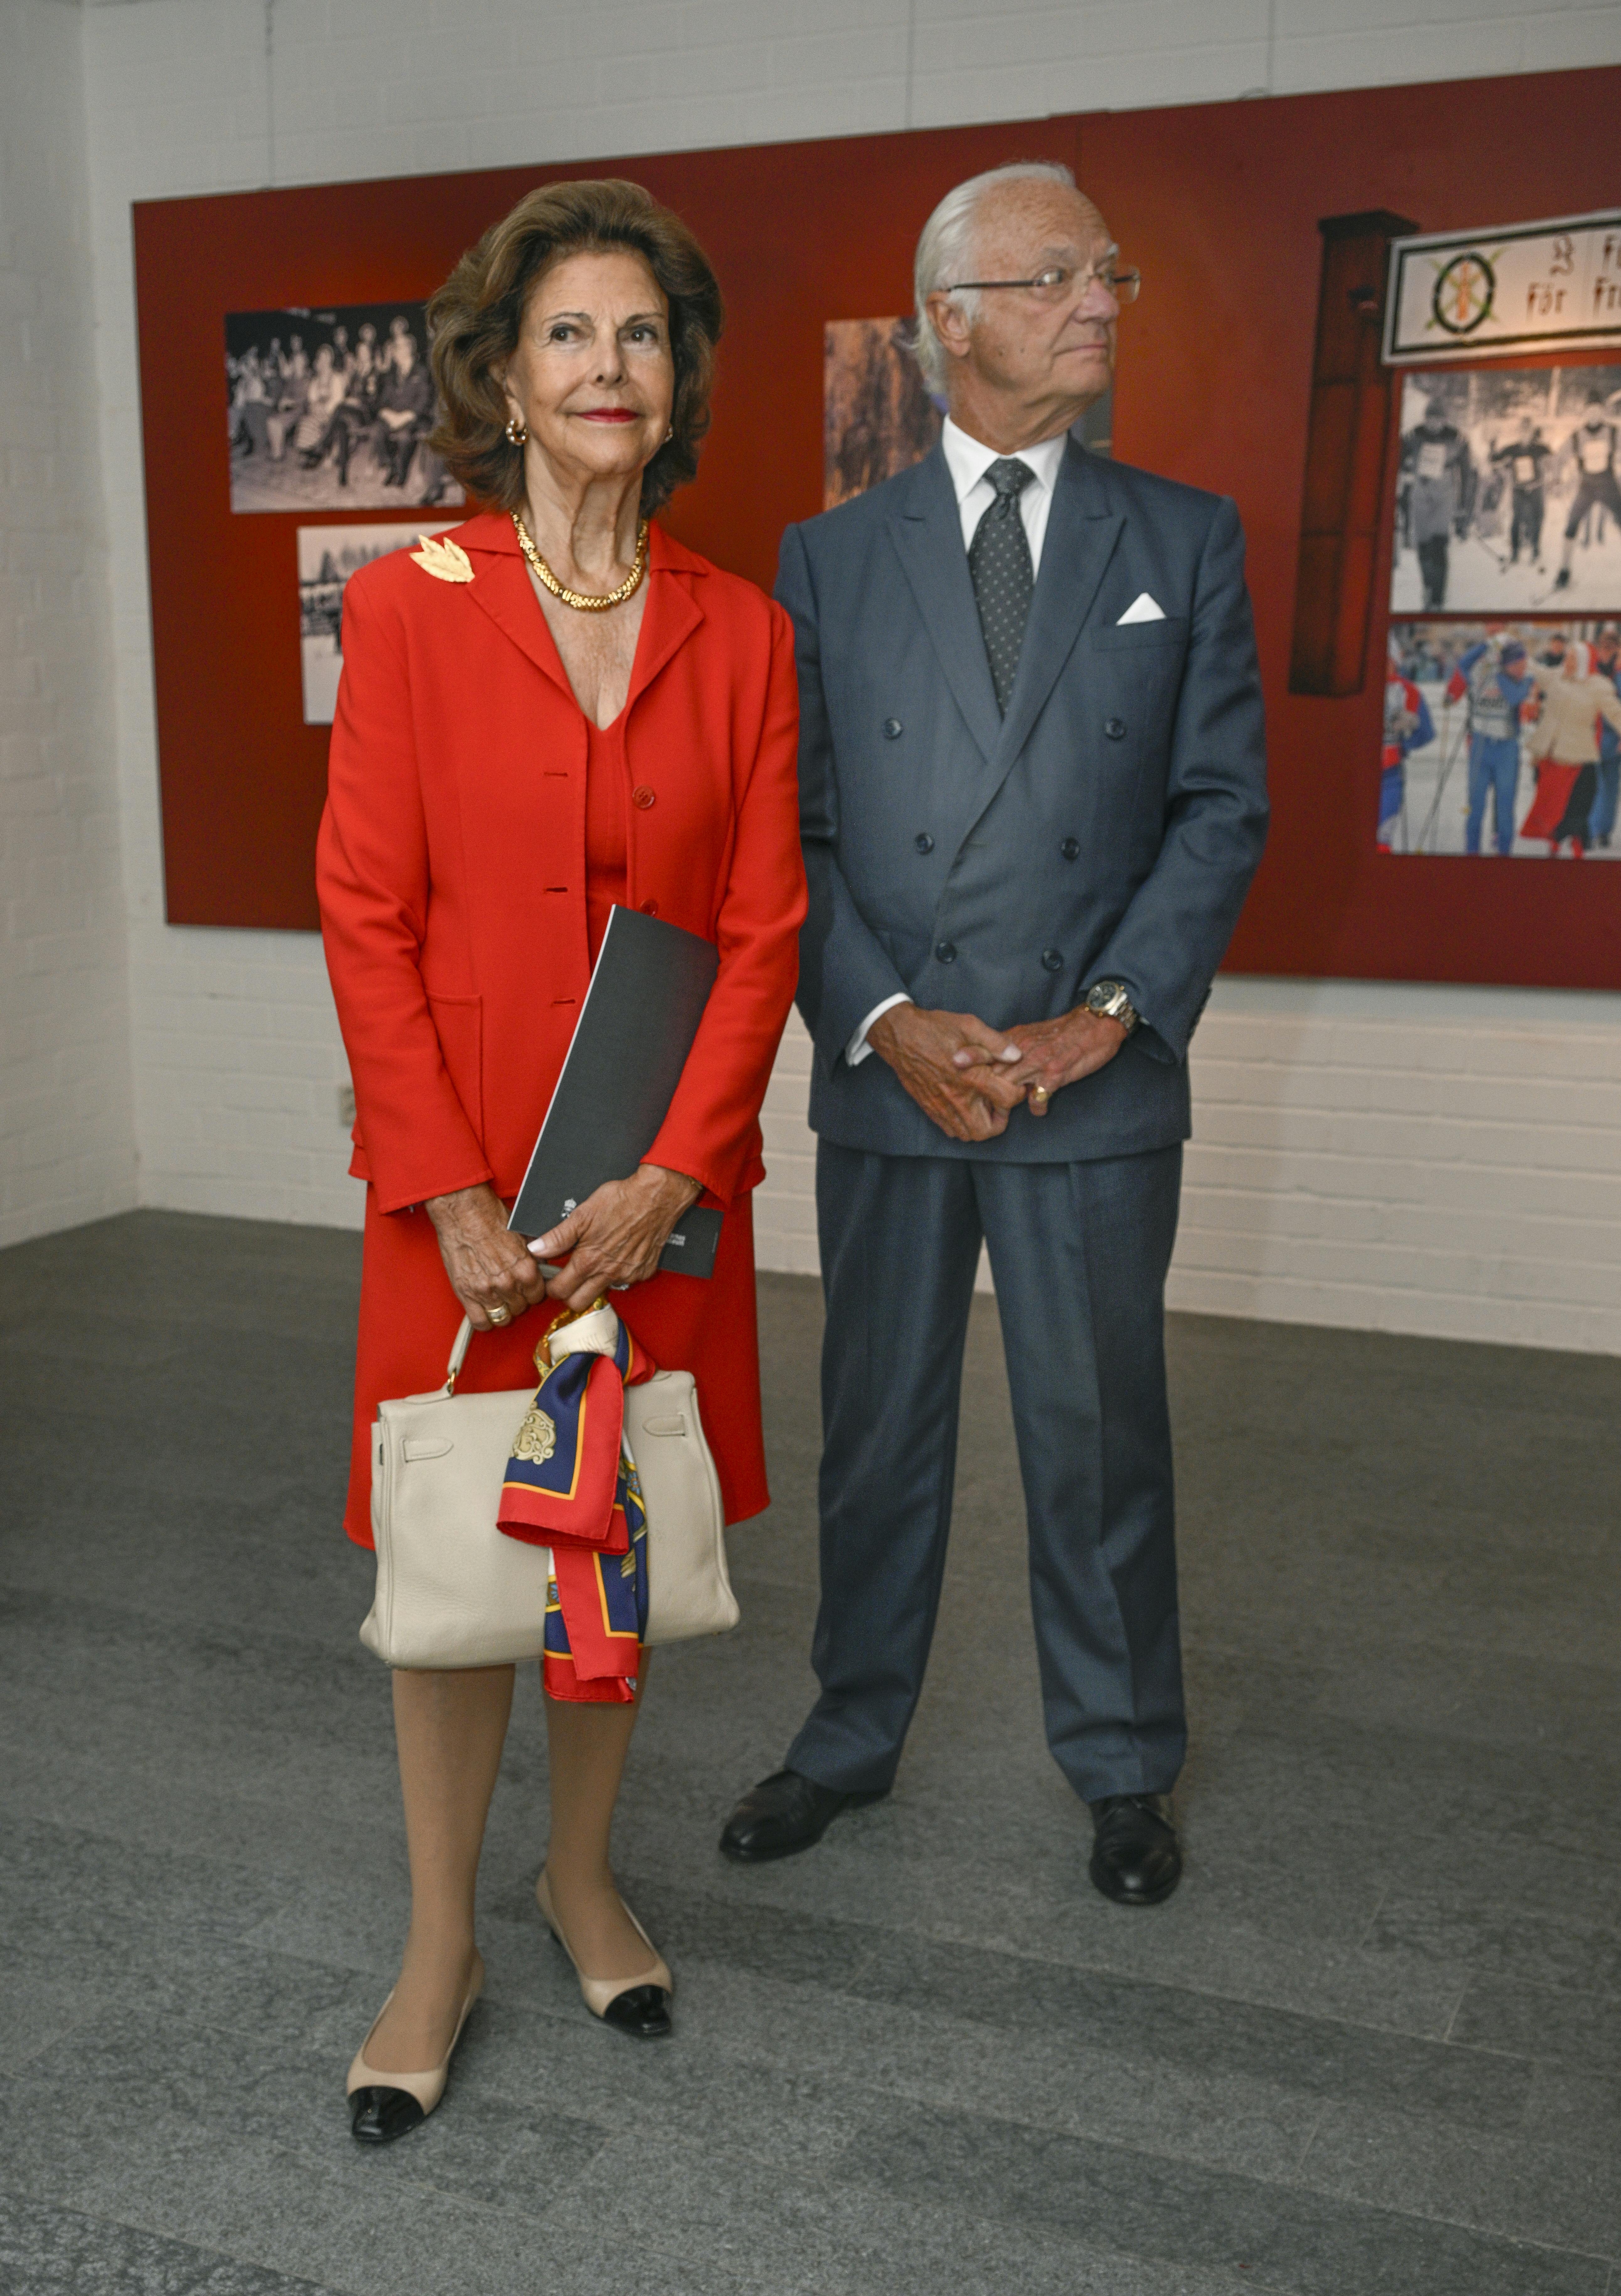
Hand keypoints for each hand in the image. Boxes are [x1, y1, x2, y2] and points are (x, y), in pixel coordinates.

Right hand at [425, 1182, 549, 1330]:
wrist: (462, 1211)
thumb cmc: (490, 1217)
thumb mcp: (522, 1235)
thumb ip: (533, 1256)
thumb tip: (542, 1267)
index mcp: (525, 1269)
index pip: (538, 1295)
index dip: (532, 1291)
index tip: (526, 1287)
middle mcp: (508, 1283)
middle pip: (521, 1307)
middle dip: (517, 1299)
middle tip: (509, 1289)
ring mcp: (486, 1291)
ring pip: (503, 1317)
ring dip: (502, 1309)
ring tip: (497, 1298)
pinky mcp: (466, 1293)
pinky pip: (481, 1321)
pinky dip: (484, 1320)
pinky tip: (485, 1309)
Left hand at [528, 1164, 702, 1313]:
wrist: (656, 1197)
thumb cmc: (619, 1201)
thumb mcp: (582, 1215)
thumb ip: (558, 1237)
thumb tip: (536, 1249)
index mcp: (589, 1261)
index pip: (561, 1291)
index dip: (551, 1286)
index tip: (551, 1277)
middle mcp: (608, 1273)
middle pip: (579, 1303)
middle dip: (569, 1294)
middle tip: (567, 1277)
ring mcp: (628, 1275)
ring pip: (603, 1291)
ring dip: (594, 1283)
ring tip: (594, 1260)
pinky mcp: (644, 1271)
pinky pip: (626, 1281)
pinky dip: (618, 1273)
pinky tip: (618, 1254)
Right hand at [869, 1005, 1027, 1141]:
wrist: (901, 1036)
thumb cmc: (935, 1029)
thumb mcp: (970, 1026)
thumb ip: (996, 1042)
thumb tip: (1016, 1056)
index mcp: (972, 1077)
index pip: (1007, 1100)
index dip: (1017, 1094)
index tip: (1014, 1085)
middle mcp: (957, 1098)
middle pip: (988, 1130)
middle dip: (1000, 1120)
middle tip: (999, 1102)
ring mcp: (942, 1106)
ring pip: (967, 1135)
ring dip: (980, 1125)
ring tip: (983, 1106)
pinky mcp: (930, 1108)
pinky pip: (950, 1130)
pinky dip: (962, 1125)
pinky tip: (964, 1107)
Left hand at [969, 1006, 1126, 1115]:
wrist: (1094, 1025)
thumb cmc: (1062, 1032)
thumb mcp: (1031, 1033)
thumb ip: (1011, 1046)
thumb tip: (993, 1057)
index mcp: (1015, 1039)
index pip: (987, 1049)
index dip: (970, 1058)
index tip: (953, 1065)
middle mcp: (1023, 1050)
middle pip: (994, 1073)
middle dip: (984, 1090)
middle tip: (978, 1104)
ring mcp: (1038, 1062)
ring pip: (1011, 1087)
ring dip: (1006, 1102)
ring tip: (1005, 1111)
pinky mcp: (1055, 1074)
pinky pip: (1038, 1098)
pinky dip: (1037, 1107)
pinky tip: (1039, 1109)